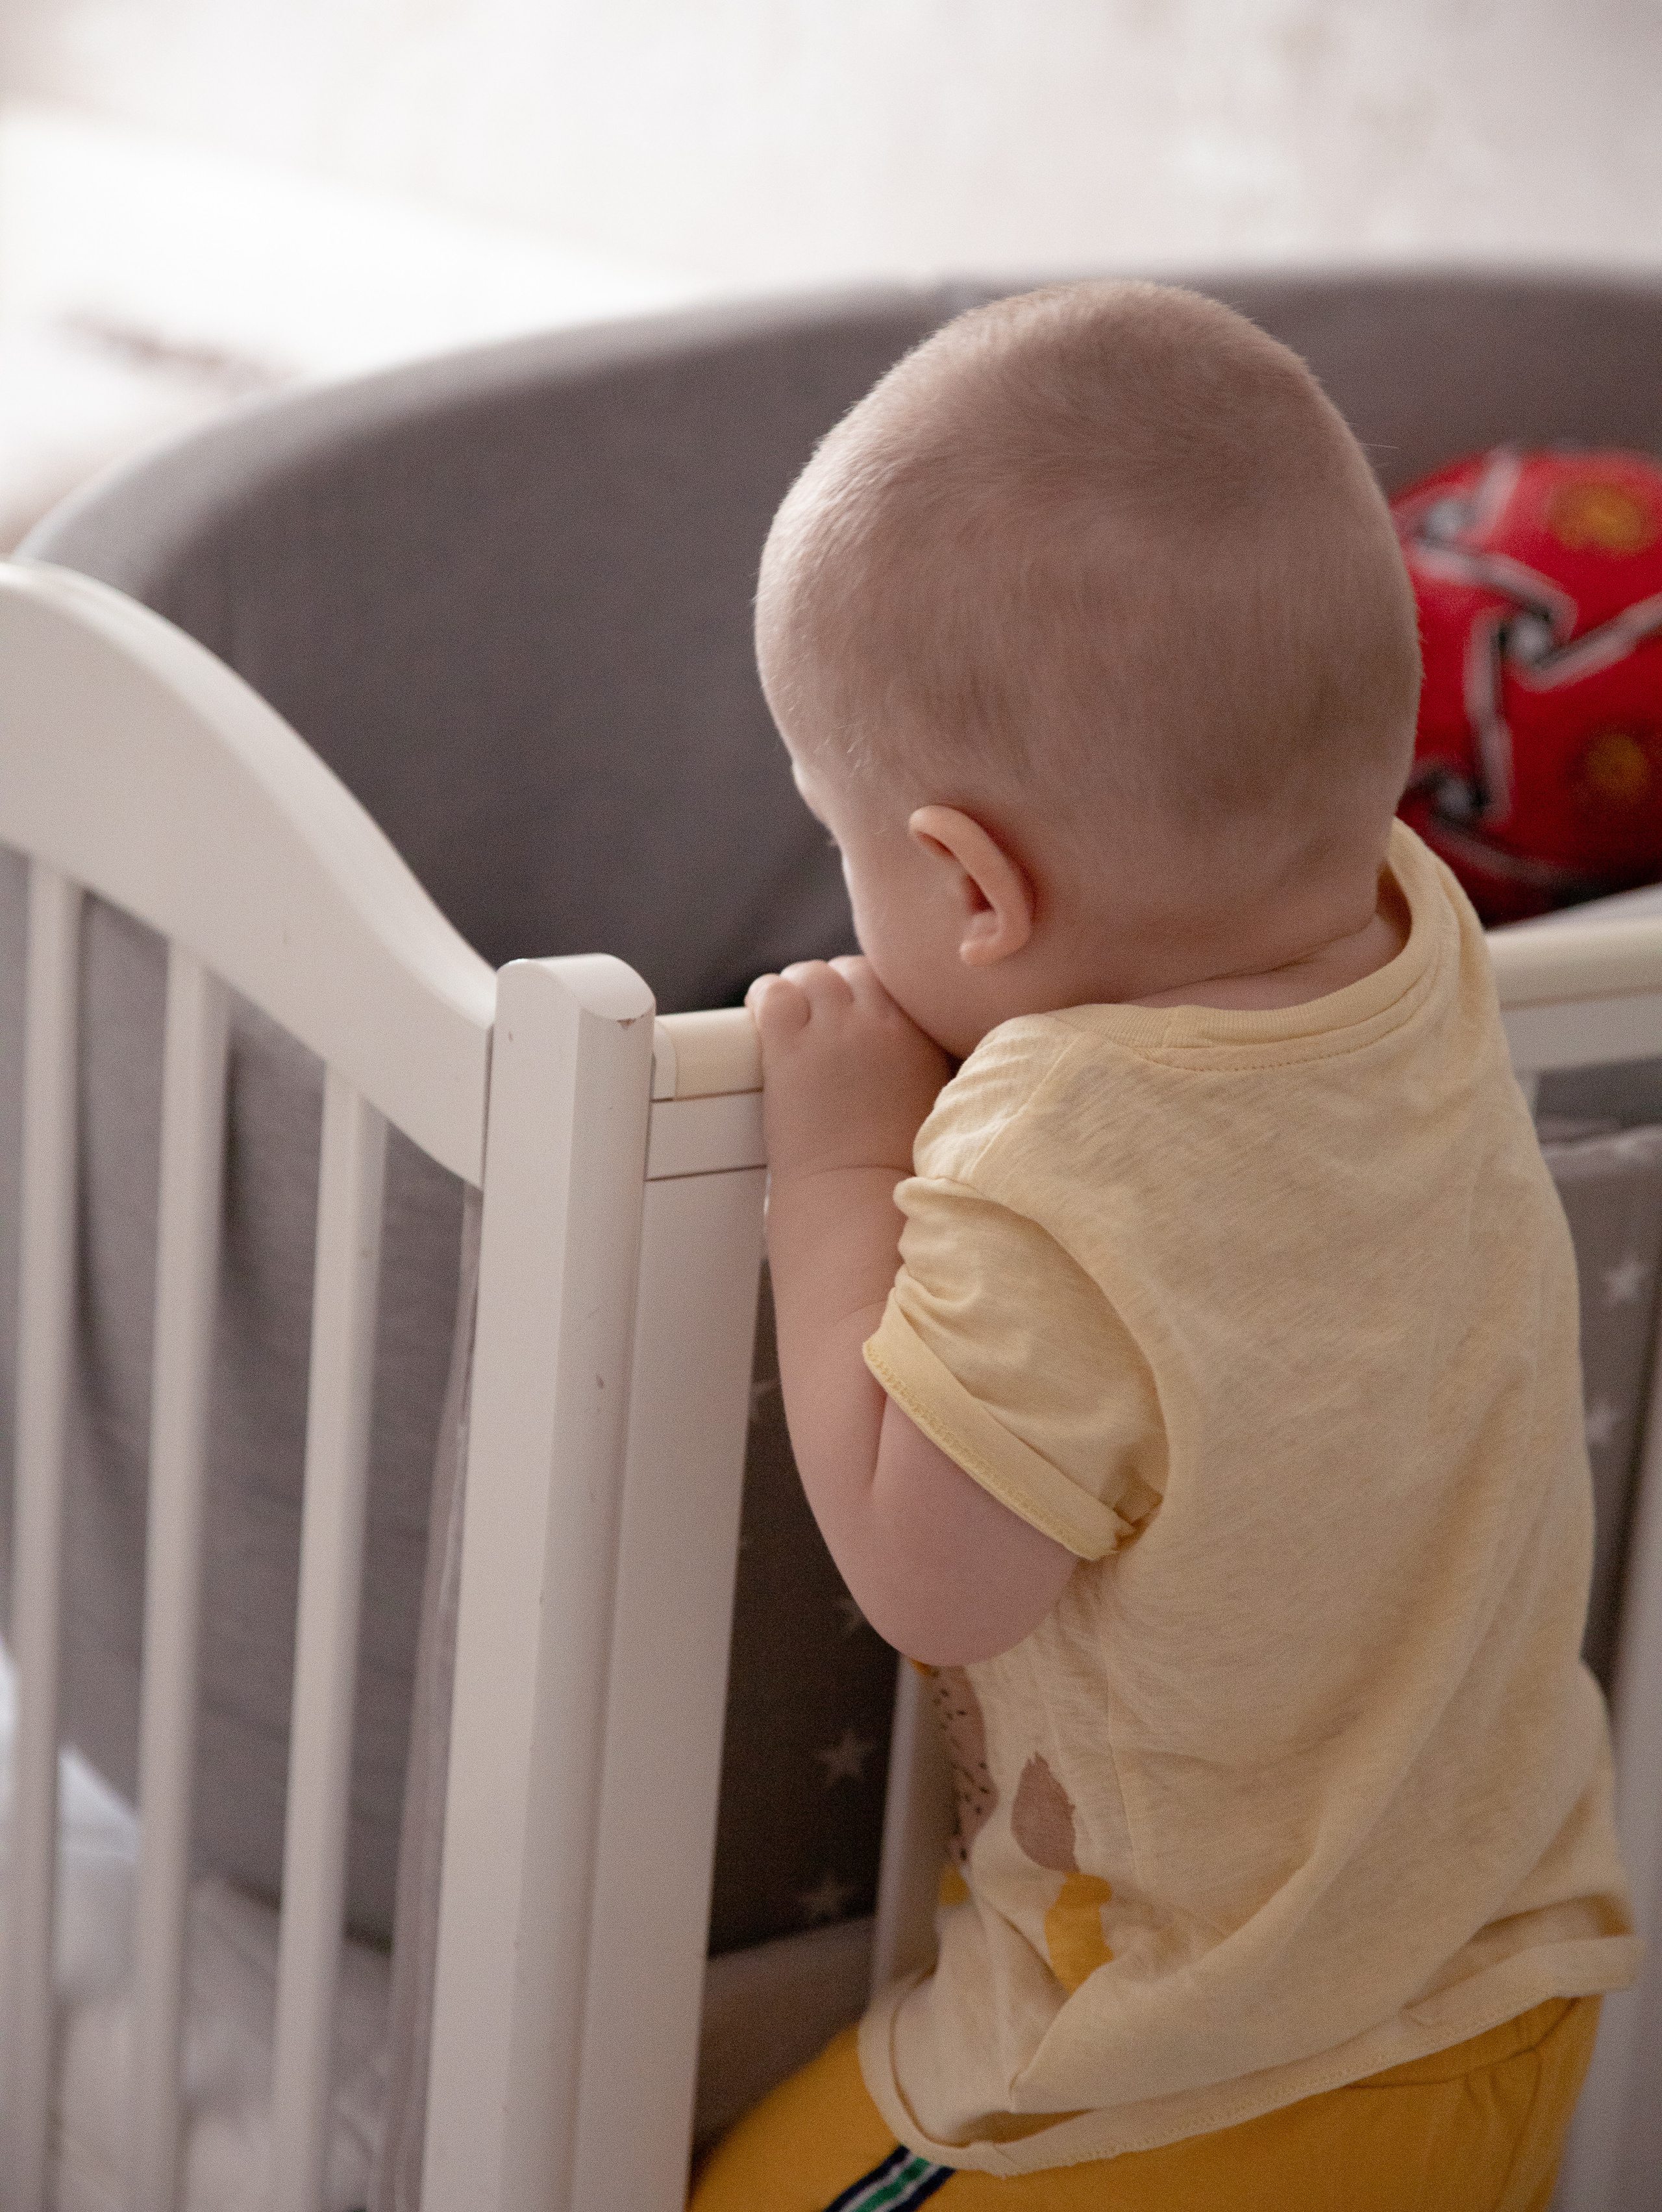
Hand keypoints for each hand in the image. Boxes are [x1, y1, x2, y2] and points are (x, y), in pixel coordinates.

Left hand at [745, 956, 951, 1181]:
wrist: (858, 1193)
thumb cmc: (892, 1166)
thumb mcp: (932, 1101)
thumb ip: (923, 1061)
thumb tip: (905, 1046)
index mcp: (919, 1036)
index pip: (891, 979)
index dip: (866, 991)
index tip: (852, 1011)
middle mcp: (879, 1025)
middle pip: (852, 970)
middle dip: (832, 987)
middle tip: (814, 1016)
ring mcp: (834, 1032)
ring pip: (811, 974)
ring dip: (797, 990)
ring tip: (787, 1016)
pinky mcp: (790, 1049)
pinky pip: (773, 993)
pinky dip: (765, 997)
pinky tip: (762, 1016)